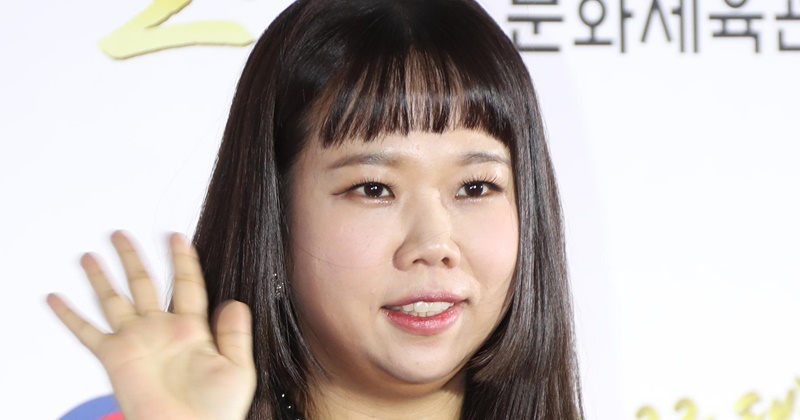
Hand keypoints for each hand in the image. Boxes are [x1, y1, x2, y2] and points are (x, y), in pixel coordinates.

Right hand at [47, 231, 255, 419]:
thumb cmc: (216, 410)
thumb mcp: (238, 367)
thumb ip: (236, 334)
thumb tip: (234, 302)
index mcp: (191, 329)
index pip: (187, 284)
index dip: (182, 259)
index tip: (176, 236)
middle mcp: (160, 330)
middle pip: (144, 283)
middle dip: (132, 258)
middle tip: (121, 234)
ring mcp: (135, 342)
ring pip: (114, 300)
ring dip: (100, 278)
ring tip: (90, 256)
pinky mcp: (114, 358)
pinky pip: (87, 333)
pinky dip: (69, 316)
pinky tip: (56, 298)